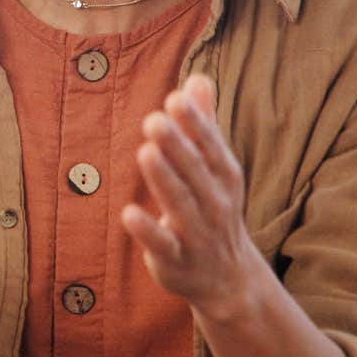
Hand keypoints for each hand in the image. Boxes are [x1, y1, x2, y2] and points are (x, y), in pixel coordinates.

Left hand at [123, 74, 272, 322]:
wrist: (227, 279)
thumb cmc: (212, 208)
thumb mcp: (214, 168)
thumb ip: (202, 124)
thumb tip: (197, 78)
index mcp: (223, 177)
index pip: (210, 147)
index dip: (195, 124)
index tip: (175, 99)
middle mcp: (215, 203)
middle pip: (194, 172)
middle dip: (176, 146)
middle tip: (154, 120)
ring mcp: (197, 234)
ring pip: (180, 204)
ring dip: (164, 179)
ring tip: (145, 152)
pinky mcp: (175, 260)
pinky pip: (162, 244)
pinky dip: (148, 231)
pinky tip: (128, 213)